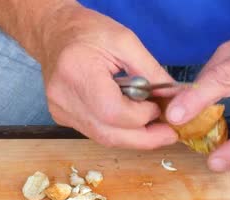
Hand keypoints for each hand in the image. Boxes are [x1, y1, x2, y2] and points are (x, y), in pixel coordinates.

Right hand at [37, 5, 176, 148]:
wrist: (54, 33)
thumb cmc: (89, 31)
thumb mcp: (126, 41)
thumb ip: (150, 71)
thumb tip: (174, 98)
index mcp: (78, 72)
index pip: (112, 112)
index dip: (141, 117)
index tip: (158, 108)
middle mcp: (64, 97)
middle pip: (108, 134)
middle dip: (143, 138)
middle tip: (168, 134)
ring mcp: (60, 111)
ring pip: (103, 138)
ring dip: (132, 137)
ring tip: (154, 129)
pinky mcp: (62, 117)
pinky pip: (95, 132)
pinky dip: (117, 131)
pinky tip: (131, 122)